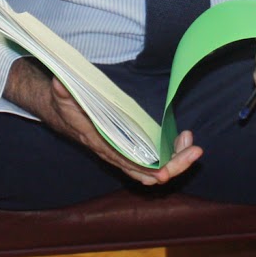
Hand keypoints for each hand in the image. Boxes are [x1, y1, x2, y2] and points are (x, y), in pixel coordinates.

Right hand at [5, 58, 202, 184]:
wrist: (62, 112)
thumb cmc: (65, 106)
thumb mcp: (63, 96)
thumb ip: (64, 91)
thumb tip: (60, 83)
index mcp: (101, 143)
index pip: (125, 162)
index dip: (145, 170)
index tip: (164, 173)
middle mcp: (115, 153)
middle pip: (148, 171)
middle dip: (174, 165)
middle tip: (195, 150)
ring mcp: (125, 152)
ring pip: (154, 168)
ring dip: (176, 159)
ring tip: (191, 143)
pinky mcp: (132, 147)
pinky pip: (154, 159)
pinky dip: (171, 153)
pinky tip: (182, 141)